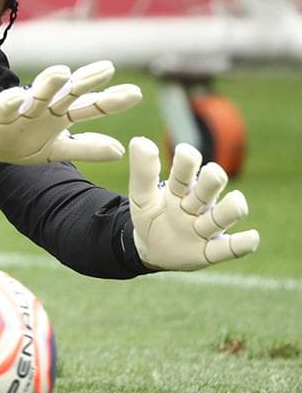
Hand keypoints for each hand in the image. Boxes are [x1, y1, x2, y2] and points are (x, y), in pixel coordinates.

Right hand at [0, 60, 141, 164]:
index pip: (90, 107)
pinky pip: (4, 109)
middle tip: (107, 69)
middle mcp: (44, 108)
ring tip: (62, 72)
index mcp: (59, 116)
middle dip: (86, 82)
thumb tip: (120, 150)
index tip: (135, 94)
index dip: (110, 100)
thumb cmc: (19, 143)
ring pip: (37, 95)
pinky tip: (16, 97)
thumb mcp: (55, 150)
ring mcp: (22, 111)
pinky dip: (9, 102)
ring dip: (48, 84)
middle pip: (68, 94)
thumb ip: (85, 147)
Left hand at [129, 136, 258, 270]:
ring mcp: (204, 229)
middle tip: (213, 173)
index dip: (186, 163)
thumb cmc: (151, 216)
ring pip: (221, 217)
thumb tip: (139, 140)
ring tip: (237, 201)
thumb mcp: (141, 196)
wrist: (151, 248)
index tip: (184, 152)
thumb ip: (142, 172)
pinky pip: (228, 249)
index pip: (185, 173)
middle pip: (208, 190)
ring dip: (231, 210)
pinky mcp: (209, 252)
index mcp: (179, 189)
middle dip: (213, 181)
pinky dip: (241, 245)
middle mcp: (197, 205)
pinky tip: (252, 237)